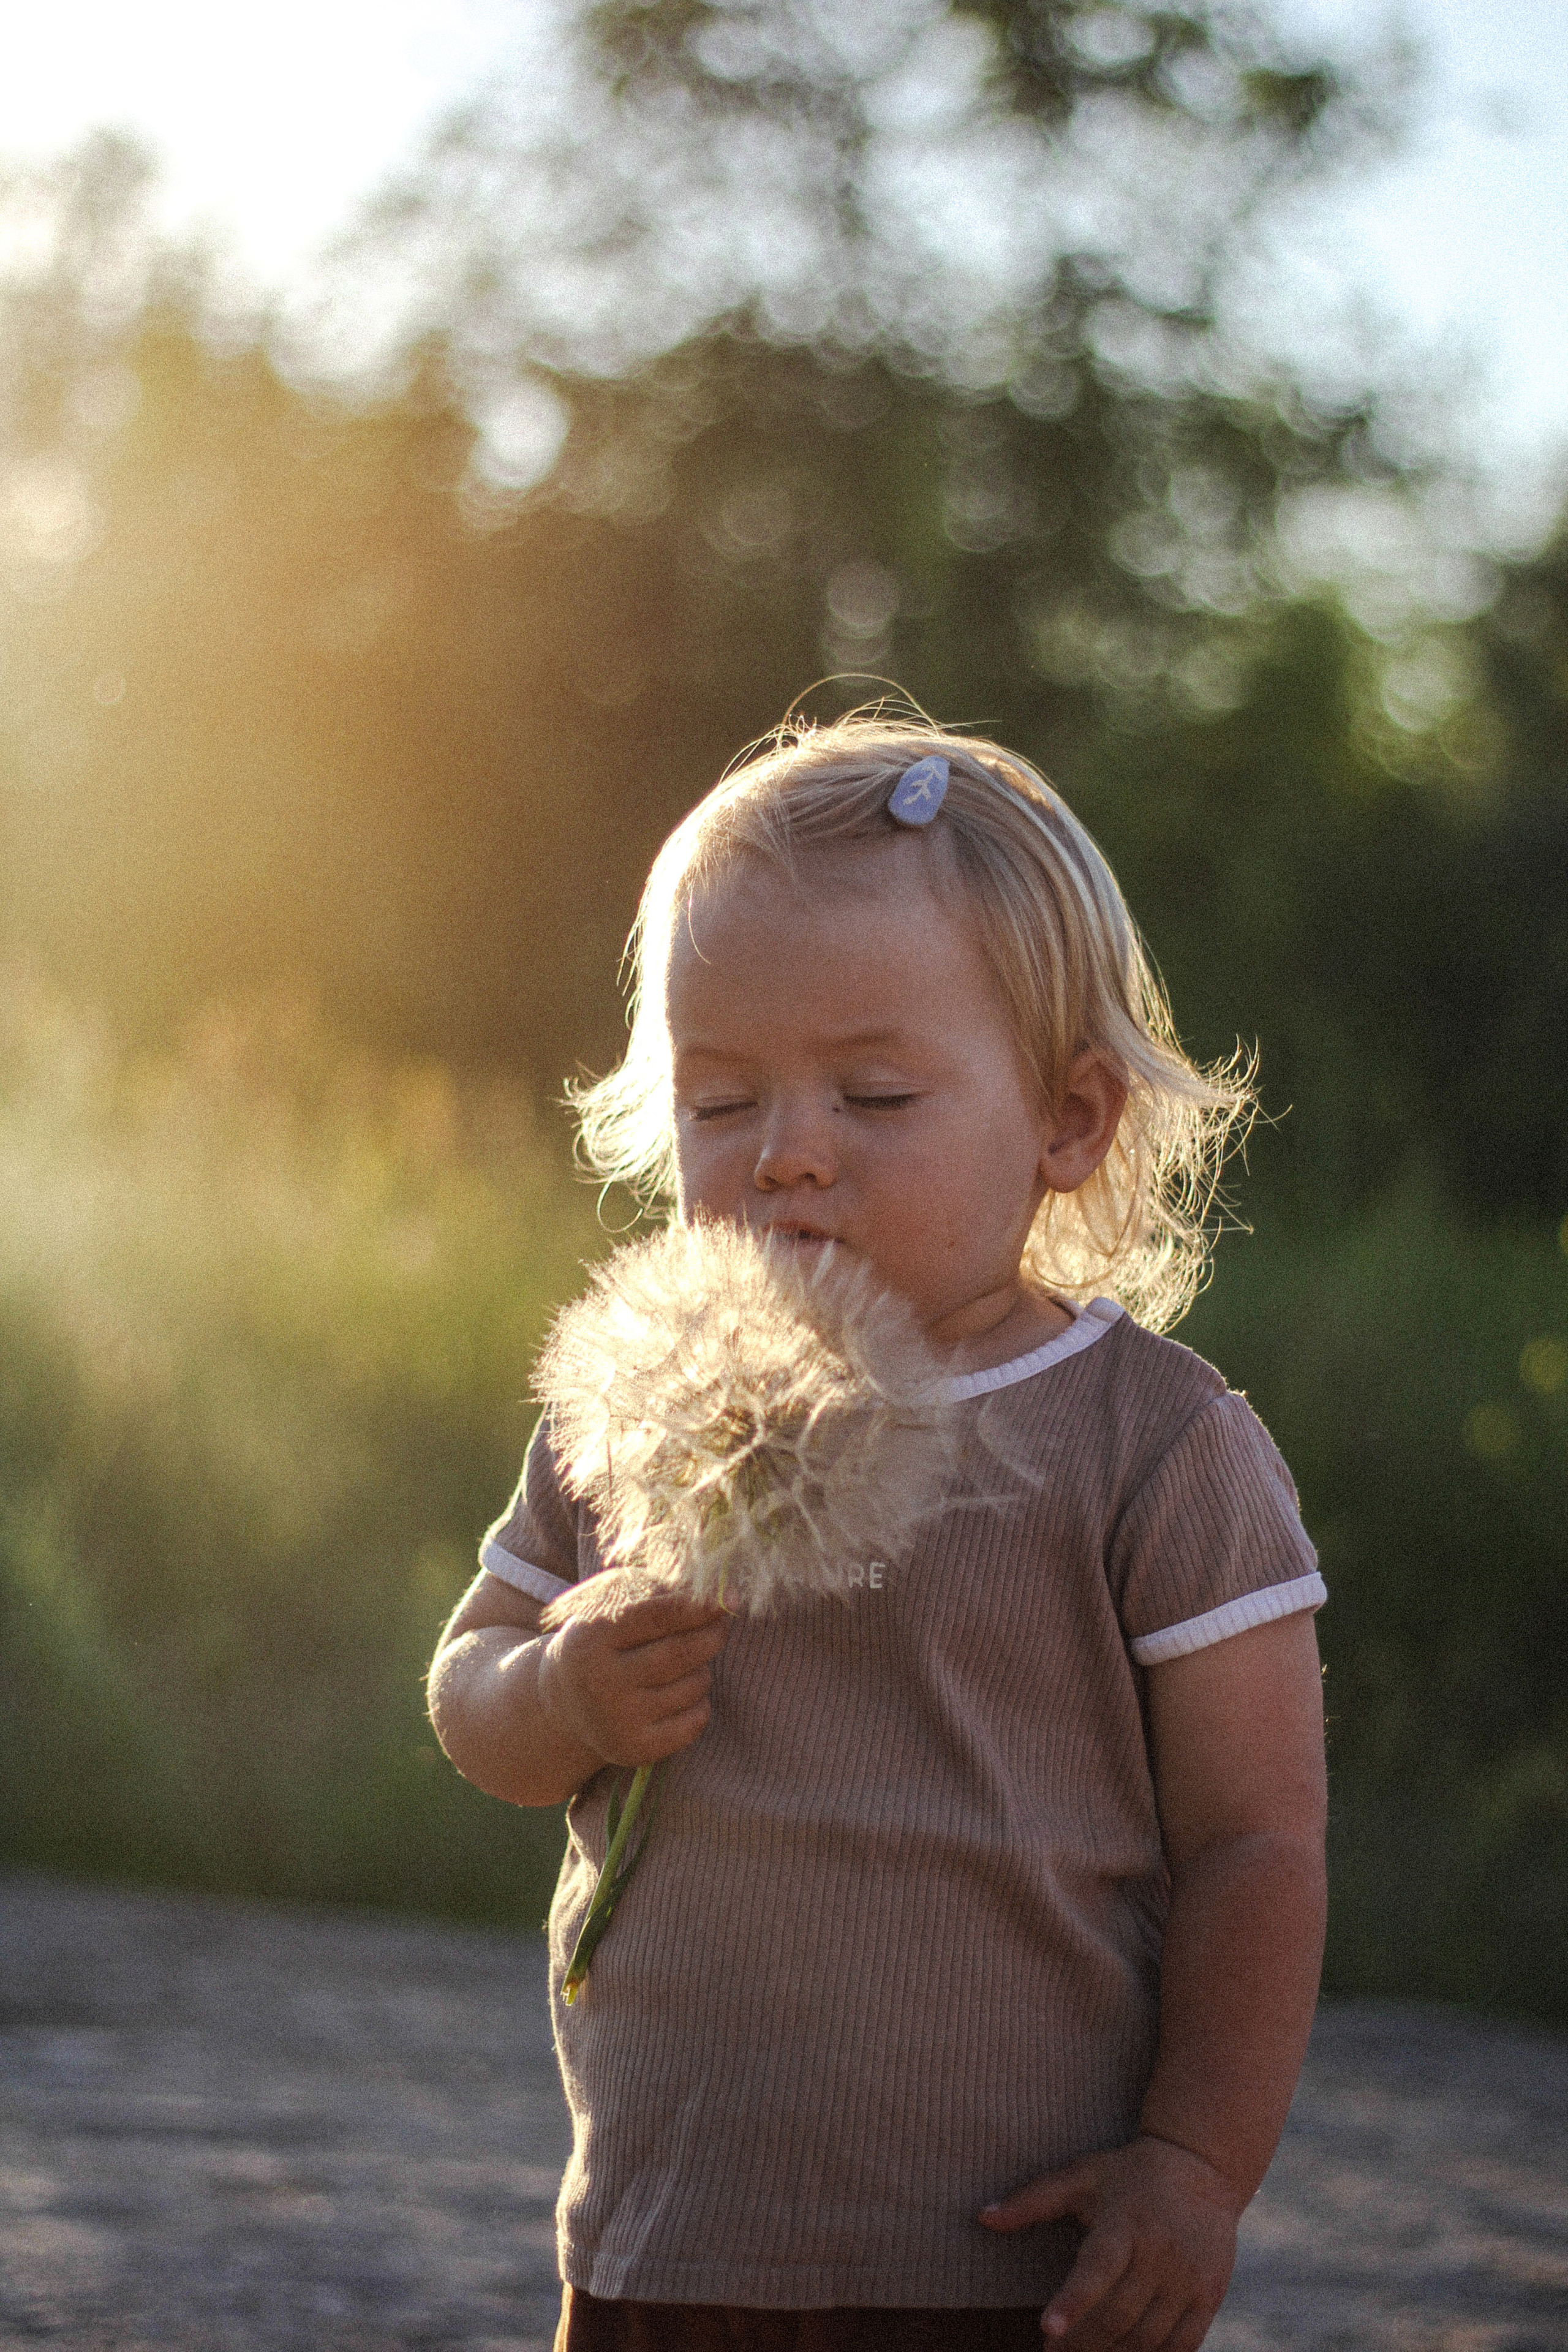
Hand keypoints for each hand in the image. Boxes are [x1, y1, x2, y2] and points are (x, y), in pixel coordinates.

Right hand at [537, 1578, 729, 1770]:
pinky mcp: (634, 1750)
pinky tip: (681, 1692)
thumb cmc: (601, 1640)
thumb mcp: (611, 1604)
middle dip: (712, 1634)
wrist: (566, 1702)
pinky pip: (694, 1722)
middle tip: (722, 1623)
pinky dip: (700, 1702)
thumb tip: (708, 1587)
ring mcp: (617, 1720)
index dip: (699, 1605)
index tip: (731, 1597)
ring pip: (692, 1686)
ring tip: (686, 1661)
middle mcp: (600, 1681)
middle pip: (680, 1653)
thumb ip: (654, 1588)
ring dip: (703, 1668)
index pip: (658, 1616)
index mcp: (591, 1637)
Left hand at [979, 2134, 1240, 2350]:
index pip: (1097, 2268)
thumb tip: (981, 2217)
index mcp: (1124, 2222)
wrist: (1201, 2168)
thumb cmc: (1127, 2175)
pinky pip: (1181, 2345)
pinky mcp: (1209, 2295)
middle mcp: (1159, 2251)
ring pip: (1147, 2338)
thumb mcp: (1081, 2177)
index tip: (1047, 2329)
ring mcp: (1188, 2277)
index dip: (1073, 2301)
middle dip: (1081, 2345)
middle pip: (1117, 2315)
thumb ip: (1032, 2200)